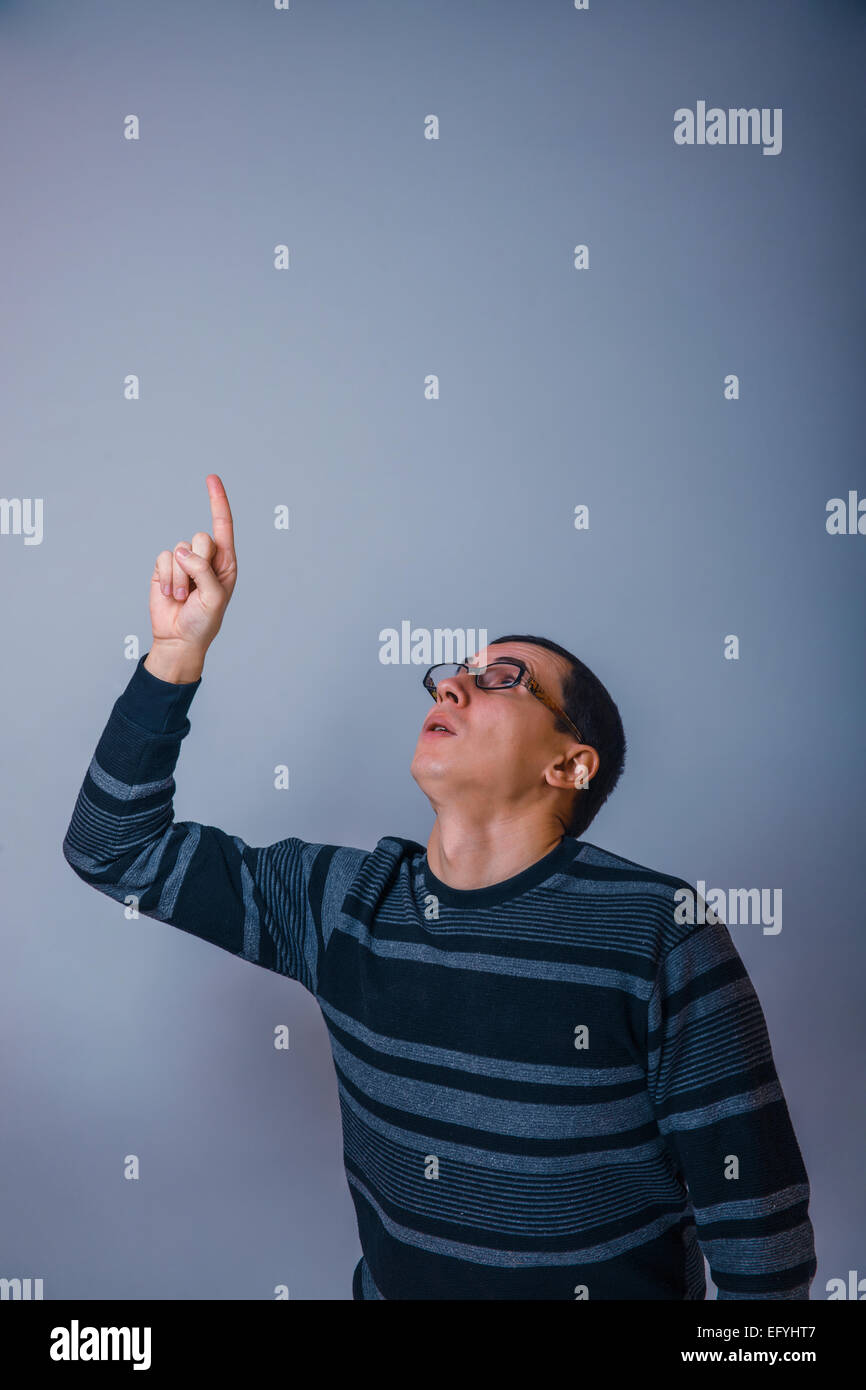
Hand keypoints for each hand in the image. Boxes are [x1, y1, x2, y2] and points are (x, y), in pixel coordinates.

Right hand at [148, 474, 237, 658]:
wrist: (178, 638)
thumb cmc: (203, 620)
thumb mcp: (214, 598)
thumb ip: (203, 571)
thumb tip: (183, 551)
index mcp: (225, 562)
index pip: (223, 525)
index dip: (218, 501)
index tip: (211, 478)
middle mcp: (205, 558)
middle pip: (201, 538)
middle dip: (197, 564)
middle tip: (196, 588)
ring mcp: (184, 562)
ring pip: (180, 549)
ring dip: (180, 578)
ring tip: (183, 597)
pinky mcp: (164, 567)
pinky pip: (163, 558)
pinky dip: (167, 578)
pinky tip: (170, 594)